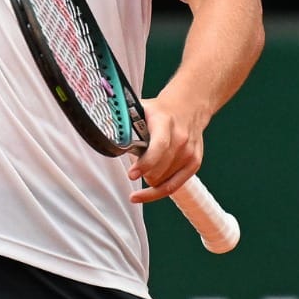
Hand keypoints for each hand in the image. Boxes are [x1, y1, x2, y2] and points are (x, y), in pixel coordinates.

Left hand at [129, 88, 208, 203]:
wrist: (188, 106)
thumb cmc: (161, 111)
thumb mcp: (141, 109)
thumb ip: (124, 122)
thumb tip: (104, 134)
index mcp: (164, 122)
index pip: (158, 147)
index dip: (144, 164)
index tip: (131, 174)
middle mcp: (180, 138)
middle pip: (159, 169)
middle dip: (142, 172)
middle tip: (134, 169)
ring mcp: (189, 152)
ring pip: (163, 180)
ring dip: (150, 177)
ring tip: (146, 167)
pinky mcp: (194, 162)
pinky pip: (174, 186)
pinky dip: (158, 190)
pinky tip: (146, 192)